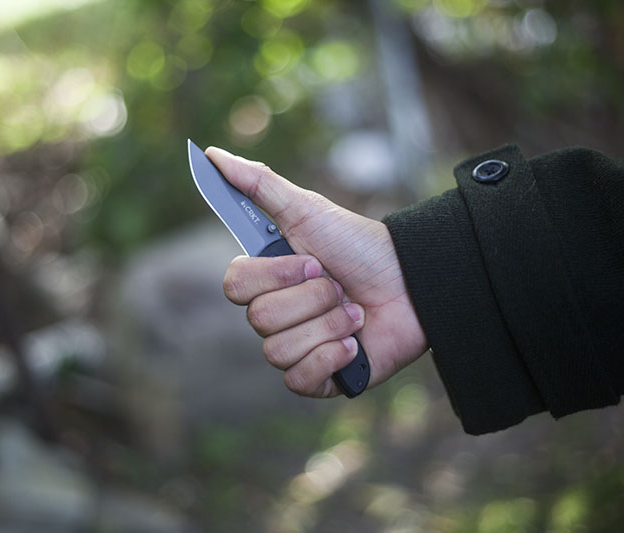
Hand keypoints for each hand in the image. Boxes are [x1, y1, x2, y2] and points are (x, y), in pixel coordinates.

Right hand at [207, 147, 427, 397]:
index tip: (313, 261)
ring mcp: (298, 348)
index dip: (275, 276)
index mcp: (268, 280)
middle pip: (260, 320)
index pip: (235, 286)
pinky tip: (355, 344)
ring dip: (328, 325)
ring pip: (279, 351)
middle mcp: (277, 316)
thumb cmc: (360, 245)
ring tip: (356, 314)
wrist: (414, 281)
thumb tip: (210, 154)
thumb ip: (258, 184)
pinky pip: (299, 380)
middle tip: (341, 286)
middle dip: (312, 298)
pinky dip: (332, 359)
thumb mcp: (307, 210)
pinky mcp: (321, 379)